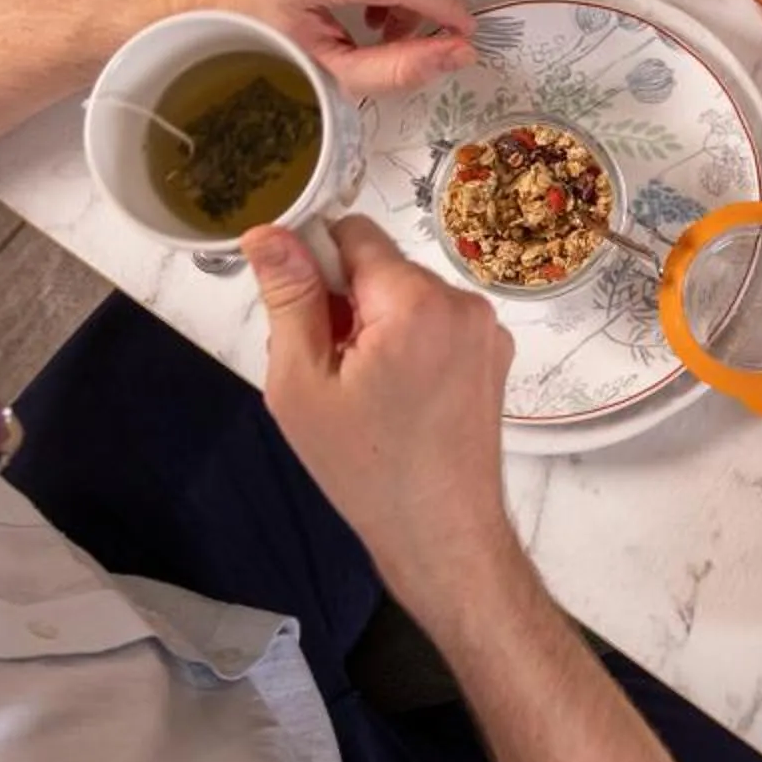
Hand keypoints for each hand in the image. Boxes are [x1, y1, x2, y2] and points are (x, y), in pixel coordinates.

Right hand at [247, 217, 519, 615]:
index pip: (354, 233)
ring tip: (362, 391)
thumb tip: (267, 230)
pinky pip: (436, 324)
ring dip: (375, 326)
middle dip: (344, 303)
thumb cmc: (366, 468)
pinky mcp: (494, 355)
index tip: (299, 312)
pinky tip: (394, 398)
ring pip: (407, 297)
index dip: (315, 265)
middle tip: (329, 370)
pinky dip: (408, 345)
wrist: (442, 531)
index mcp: (417, 301)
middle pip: (381, 268)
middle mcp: (464, 303)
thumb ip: (288, 297)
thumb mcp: (303, 381)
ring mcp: (487, 330)